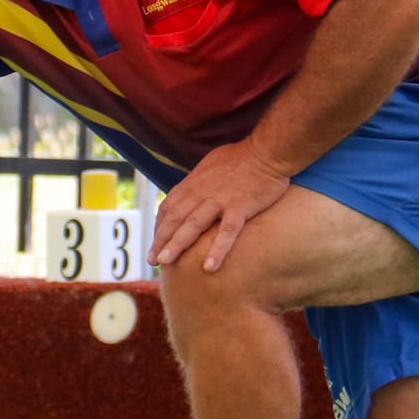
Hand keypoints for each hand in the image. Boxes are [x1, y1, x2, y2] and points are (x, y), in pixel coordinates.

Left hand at [147, 140, 290, 271]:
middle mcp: (201, 192)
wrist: (266, 150)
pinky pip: (227, 231)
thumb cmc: (241, 157)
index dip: (160, 227)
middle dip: (160, 240)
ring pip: (193, 225)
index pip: (168, 208)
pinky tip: (209, 267)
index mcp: (193, 184)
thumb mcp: (209, 166)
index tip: (156, 245)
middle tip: (152, 261)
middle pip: (175, 219)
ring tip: (166, 263)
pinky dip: (217, 249)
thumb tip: (189, 194)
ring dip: (177, 244)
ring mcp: (220, 200)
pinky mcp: (240, 207)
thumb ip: (197, 182)